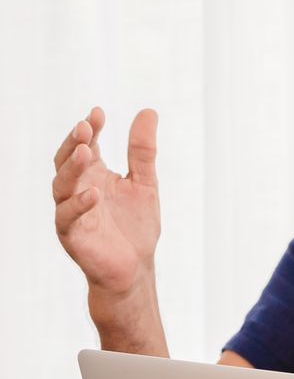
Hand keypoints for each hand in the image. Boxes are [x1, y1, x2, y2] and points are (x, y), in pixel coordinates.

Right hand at [52, 108, 161, 298]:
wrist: (135, 267)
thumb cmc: (135, 226)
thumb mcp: (145, 183)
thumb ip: (143, 151)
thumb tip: (148, 111)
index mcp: (94, 175)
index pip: (86, 146)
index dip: (90, 129)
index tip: (98, 113)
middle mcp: (77, 189)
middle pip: (66, 161)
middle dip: (74, 143)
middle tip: (85, 126)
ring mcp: (71, 211)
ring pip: (61, 185)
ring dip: (72, 168)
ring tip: (85, 151)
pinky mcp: (72, 234)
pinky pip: (67, 216)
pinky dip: (79, 204)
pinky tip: (93, 193)